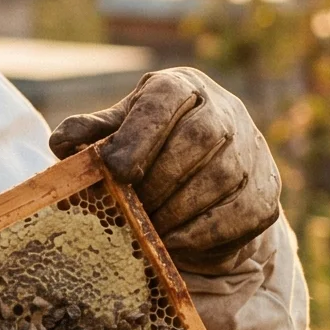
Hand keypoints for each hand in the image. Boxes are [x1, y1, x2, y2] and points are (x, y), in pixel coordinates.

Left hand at [49, 67, 281, 271]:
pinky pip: (244, 212)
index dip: (140, 134)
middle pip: (202, 137)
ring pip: (225, 176)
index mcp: (181, 87)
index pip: (165, 99)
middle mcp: (224, 110)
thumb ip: (92, 134)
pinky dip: (207, 232)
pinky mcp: (266, 189)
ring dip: (180, 209)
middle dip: (161, 178)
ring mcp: (252, 148)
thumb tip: (63, 142)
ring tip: (149, 230)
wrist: (204, 169)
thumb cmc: (149, 146)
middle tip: (132, 209)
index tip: (114, 169)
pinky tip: (176, 243)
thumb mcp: (118, 132)